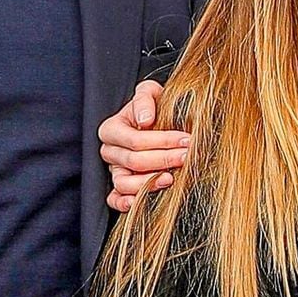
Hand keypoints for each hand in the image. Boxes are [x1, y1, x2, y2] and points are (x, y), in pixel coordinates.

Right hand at [98, 80, 187, 211]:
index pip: (135, 140)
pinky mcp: (120, 187)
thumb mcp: (149, 93)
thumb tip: (145, 120)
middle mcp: (110, 151)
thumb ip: (145, 99)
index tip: (187, 140)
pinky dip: (125, 203)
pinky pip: (115, 200)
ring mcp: (114, 170)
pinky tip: (142, 202)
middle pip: (134, 161)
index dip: (162, 141)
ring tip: (172, 178)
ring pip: (124, 183)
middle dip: (164, 159)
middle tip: (187, 156)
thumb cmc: (154, 107)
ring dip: (149, 183)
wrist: (158, 120)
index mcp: (111, 129)